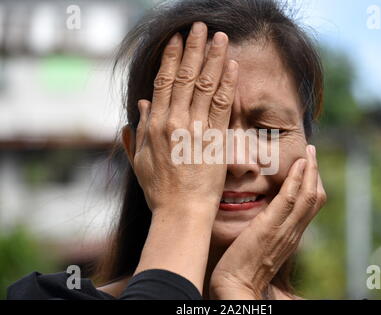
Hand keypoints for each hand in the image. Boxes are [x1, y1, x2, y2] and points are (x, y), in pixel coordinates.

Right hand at [129, 22, 238, 218]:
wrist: (181, 211)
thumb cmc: (160, 190)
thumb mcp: (139, 160)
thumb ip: (137, 132)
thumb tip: (142, 104)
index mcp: (155, 124)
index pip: (164, 82)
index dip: (172, 58)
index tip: (178, 40)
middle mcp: (174, 121)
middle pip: (185, 77)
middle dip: (194, 49)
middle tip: (200, 27)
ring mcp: (195, 129)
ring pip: (205, 85)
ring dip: (213, 58)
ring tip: (220, 37)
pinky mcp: (215, 138)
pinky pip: (223, 105)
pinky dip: (228, 83)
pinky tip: (232, 65)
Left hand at [209, 145, 326, 298]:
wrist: (235, 285)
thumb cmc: (241, 266)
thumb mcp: (259, 245)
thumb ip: (265, 230)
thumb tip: (262, 217)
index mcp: (290, 236)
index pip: (309, 207)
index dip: (311, 184)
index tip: (308, 166)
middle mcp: (293, 232)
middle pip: (315, 199)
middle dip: (315, 173)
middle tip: (312, 152)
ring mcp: (284, 230)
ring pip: (308, 196)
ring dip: (310, 171)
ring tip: (308, 152)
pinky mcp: (270, 227)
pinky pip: (289, 200)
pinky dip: (297, 180)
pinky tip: (298, 165)